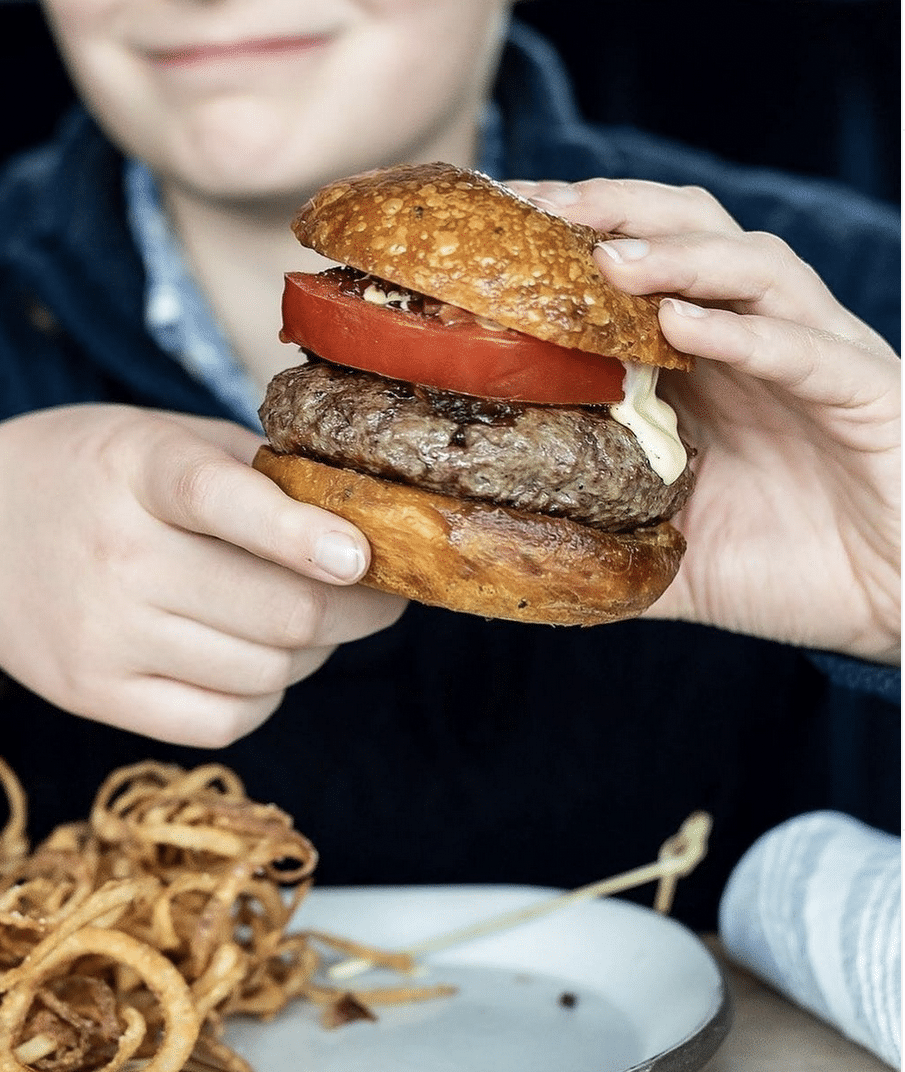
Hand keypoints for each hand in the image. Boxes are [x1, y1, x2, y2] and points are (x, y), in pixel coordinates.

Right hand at [0, 405, 405, 743]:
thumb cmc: (89, 475)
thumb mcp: (163, 437)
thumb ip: (255, 471)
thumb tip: (359, 524)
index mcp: (139, 470)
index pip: (227, 502)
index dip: (305, 534)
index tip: (363, 557)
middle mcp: (118, 556)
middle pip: (281, 612)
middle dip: (361, 610)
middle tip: (381, 594)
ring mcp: (104, 636)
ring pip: (267, 672)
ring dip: (316, 652)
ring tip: (311, 620)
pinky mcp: (95, 695)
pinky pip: (224, 722)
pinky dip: (266, 696)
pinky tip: (260, 660)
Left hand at [511, 178, 899, 663]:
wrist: (889, 606)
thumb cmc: (787, 572)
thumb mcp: (672, 555)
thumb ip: (605, 543)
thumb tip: (518, 555)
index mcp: (707, 369)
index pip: (643, 270)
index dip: (580, 234)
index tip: (505, 218)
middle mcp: (757, 346)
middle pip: (694, 235)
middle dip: (619, 210)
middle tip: (542, 205)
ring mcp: (813, 361)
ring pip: (755, 269)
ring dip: (681, 255)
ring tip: (610, 258)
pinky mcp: (864, 393)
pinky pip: (806, 348)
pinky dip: (744, 332)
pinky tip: (684, 324)